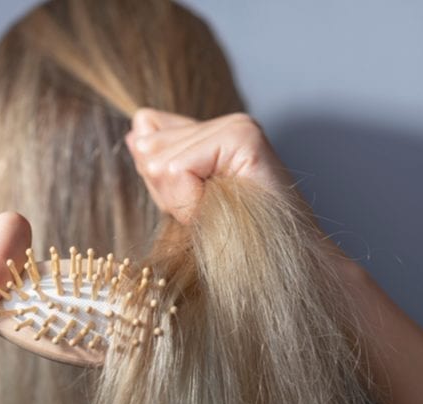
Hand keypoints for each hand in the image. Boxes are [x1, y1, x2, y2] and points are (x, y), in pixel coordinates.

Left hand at [125, 108, 293, 223]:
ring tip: (219, 210)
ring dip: (181, 201)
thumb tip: (135, 133)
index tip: (198, 204)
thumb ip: (160, 165)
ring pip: (159, 160)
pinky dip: (190, 200)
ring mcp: (236, 125)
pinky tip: (223, 205)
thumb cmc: (237, 239)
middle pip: (149, 148)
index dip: (161, 183)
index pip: (146, 135)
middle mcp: (225, 122)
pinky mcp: (242, 137)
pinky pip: (178, 168)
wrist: (287, 264)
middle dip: (168, 193)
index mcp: (211, 131)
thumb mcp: (184, 203)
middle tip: (209, 210)